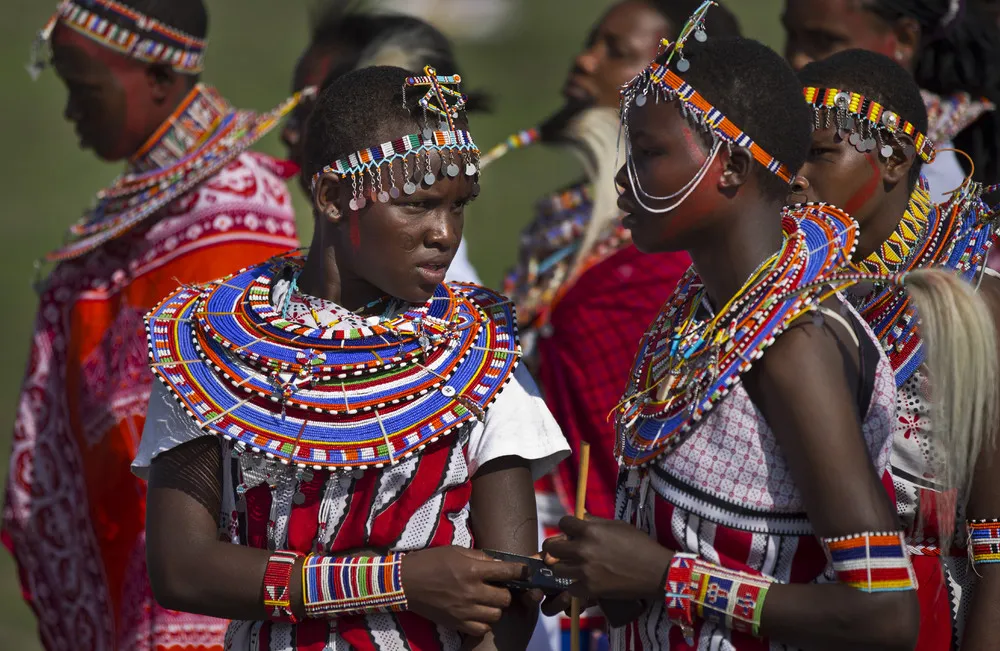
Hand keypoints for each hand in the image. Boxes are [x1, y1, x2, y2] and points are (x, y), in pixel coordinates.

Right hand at [402, 546, 527, 636]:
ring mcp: (464, 610)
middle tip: (497, 588)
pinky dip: (484, 622)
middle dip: (505, 592)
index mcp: (472, 570)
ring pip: (496, 615)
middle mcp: (471, 591)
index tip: (525, 571)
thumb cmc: (431, 562)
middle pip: (505, 598)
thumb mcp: (456, 551)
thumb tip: (500, 564)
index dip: (521, 571)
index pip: (508, 572)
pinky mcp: (457, 623)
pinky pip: (482, 628)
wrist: (406, 582)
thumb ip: (480, 557)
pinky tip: (478, 613)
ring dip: (495, 608)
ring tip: (486, 601)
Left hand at [541, 516, 672, 600]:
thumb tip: (580, 516)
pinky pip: (570, 587)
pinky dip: (576, 586)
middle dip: (556, 547)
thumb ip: (596, 522)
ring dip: (565, 567)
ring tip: (575, 568)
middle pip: (551, 547)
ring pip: (557, 569)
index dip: (567, 526)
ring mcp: (585, 570)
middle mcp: (583, 549)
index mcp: (590, 530)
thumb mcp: (618, 526)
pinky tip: (585, 582)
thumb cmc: (640, 545)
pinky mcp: (590, 589)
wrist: (656, 572)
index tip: (571, 532)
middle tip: (564, 551)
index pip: (563, 523)